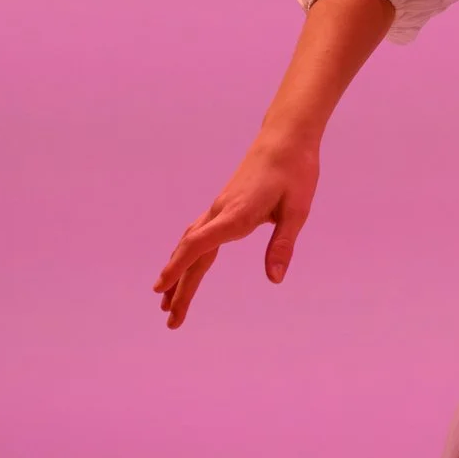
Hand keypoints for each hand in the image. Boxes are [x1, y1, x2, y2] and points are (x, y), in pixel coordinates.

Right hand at [153, 133, 319, 327]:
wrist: (286, 138)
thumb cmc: (295, 171)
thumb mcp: (298, 210)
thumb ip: (283, 244)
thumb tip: (274, 279)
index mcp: (236, 214)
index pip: (199, 244)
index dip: (178, 268)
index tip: (160, 289)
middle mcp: (221, 211)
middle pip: (191, 252)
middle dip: (178, 287)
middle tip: (170, 320)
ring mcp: (219, 207)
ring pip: (191, 244)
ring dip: (178, 272)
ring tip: (165, 300)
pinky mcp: (224, 205)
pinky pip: (198, 234)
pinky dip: (187, 254)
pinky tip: (184, 265)